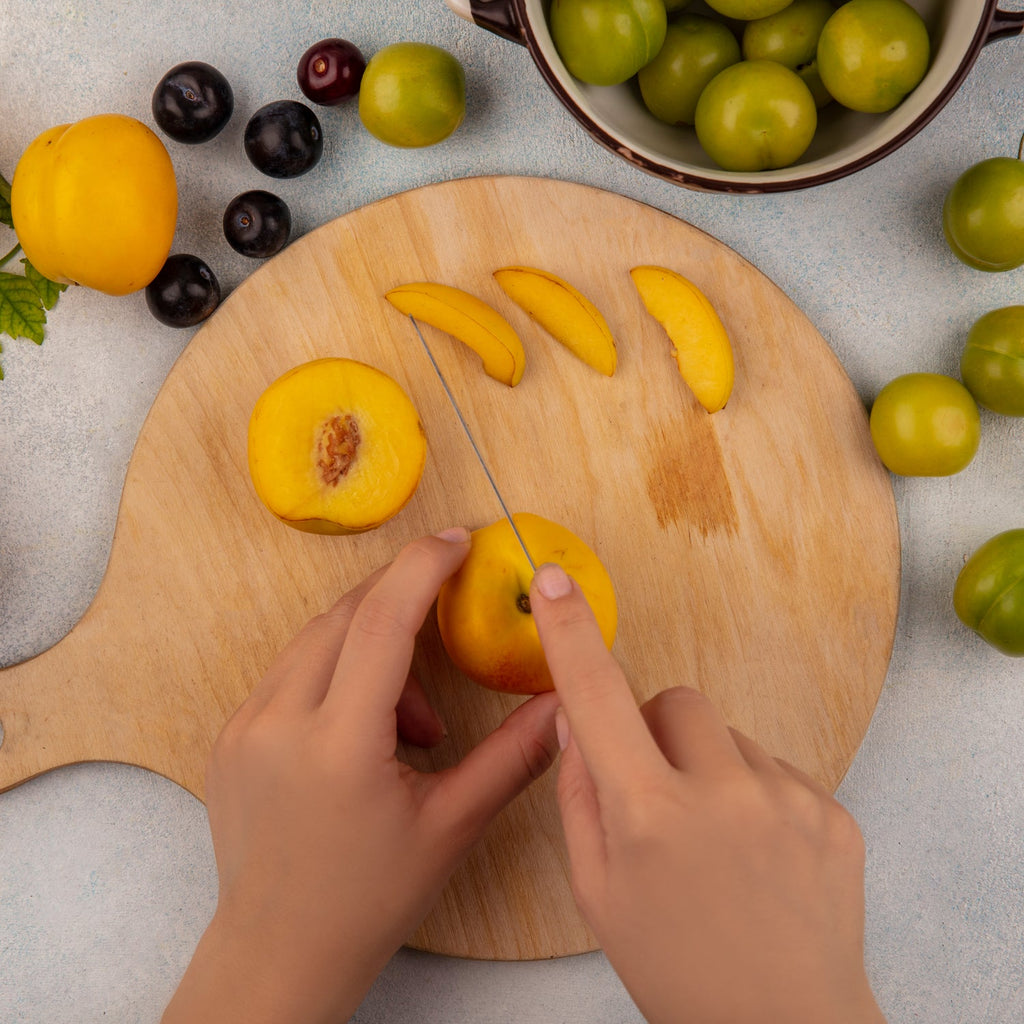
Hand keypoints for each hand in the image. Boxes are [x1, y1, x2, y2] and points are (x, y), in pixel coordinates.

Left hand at [163, 529, 559, 1023]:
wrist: (278, 952)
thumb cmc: (368, 899)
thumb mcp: (452, 826)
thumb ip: (513, 757)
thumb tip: (564, 703)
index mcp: (338, 745)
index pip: (382, 621)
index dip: (423, 567)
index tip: (457, 540)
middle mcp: (279, 723)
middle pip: (347, 616)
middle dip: (402, 603)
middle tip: (447, 617)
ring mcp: (244, 727)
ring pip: (316, 639)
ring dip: (370, 646)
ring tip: (411, 718)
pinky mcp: (230, 736)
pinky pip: (289, 671)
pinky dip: (335, 672)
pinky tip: (365, 725)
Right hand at [529, 563, 885, 1023]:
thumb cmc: (677, 971)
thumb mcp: (597, 892)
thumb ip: (579, 795)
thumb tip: (575, 719)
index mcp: (649, 814)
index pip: (596, 697)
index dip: (569, 633)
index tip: (552, 584)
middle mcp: (721, 793)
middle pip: (675, 701)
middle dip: (656, 731)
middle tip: (659, 793)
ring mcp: (786, 799)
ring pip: (727, 735)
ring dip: (710, 767)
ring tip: (716, 841)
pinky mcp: (831, 811)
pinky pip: (775, 768)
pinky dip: (756, 795)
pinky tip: (757, 856)